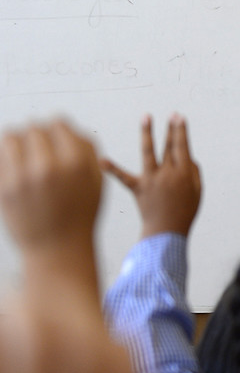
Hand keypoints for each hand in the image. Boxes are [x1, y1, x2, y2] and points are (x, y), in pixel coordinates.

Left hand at [0, 120, 101, 258]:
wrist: (57, 249)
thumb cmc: (79, 214)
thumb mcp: (96, 181)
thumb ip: (86, 150)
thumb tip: (66, 127)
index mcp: (76, 163)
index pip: (58, 123)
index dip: (57, 131)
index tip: (57, 142)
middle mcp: (49, 166)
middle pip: (34, 128)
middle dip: (37, 137)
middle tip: (40, 152)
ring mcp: (23, 177)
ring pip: (10, 136)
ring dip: (16, 142)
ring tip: (23, 155)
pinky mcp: (4, 188)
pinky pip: (0, 157)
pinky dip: (6, 157)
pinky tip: (14, 167)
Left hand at [101, 114, 201, 237]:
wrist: (166, 232)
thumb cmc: (185, 212)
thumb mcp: (197, 191)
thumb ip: (193, 171)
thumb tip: (186, 155)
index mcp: (183, 174)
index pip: (182, 148)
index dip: (181, 132)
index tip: (179, 118)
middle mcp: (167, 174)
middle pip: (168, 147)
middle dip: (171, 130)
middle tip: (172, 115)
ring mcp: (152, 180)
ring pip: (148, 152)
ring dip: (147, 134)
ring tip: (146, 117)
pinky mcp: (138, 188)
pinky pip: (124, 177)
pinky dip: (112, 169)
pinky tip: (101, 159)